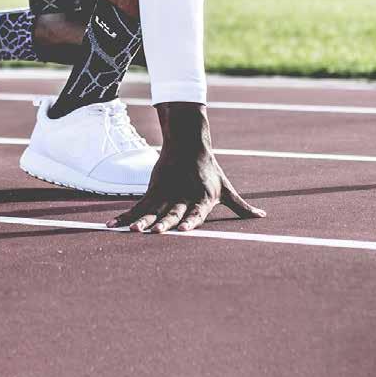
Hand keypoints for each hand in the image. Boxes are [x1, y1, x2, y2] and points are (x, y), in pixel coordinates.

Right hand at [105, 103, 265, 232]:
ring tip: (132, 231)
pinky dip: (126, 217)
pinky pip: (139, 206)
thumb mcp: (226, 188)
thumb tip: (262, 217)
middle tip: (155, 233)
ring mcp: (167, 193)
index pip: (197, 212)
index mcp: (203, 199)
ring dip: (141, 221)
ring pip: (153, 210)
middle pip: (173, 212)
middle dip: (164, 223)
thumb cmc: (210, 170)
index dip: (190, 221)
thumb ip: (241, 207)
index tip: (183, 230)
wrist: (188, 143)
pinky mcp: (154, 190)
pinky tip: (113, 226)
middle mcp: (183, 197)